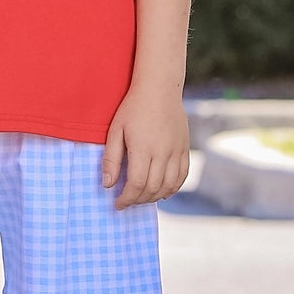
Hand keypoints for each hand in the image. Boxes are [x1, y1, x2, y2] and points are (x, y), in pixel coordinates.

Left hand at [102, 88, 189, 208]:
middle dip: (138, 200)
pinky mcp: (185, 148)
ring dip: (155, 197)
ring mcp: (177, 151)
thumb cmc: (133, 108)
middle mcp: (163, 152)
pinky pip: (182, 175)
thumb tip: (108, 184)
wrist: (159, 89)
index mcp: (143, 149)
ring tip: (142, 198)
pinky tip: (162, 192)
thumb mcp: (115, 131)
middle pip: (153, 189)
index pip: (136, 185)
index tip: (118, 204)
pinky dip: (172, 188)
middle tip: (128, 201)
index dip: (126, 199)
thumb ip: (111, 159)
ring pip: (169, 185)